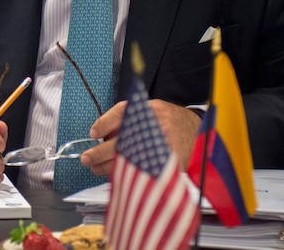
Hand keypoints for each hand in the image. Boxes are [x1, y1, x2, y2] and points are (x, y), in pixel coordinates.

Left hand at [78, 100, 202, 177]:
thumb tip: (101, 135)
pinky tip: (115, 174)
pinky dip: (126, 174)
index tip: (93, 134)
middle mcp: (155, 128)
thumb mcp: (147, 109)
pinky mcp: (167, 164)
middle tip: (87, 158)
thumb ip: (126, 118)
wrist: (197, 131)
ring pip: (128, 162)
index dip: (104, 125)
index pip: (121, 114)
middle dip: (99, 153)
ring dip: (107, 167)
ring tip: (95, 168)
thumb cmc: (167, 120)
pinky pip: (141, 172)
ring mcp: (161, 147)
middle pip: (121, 143)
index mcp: (148, 110)